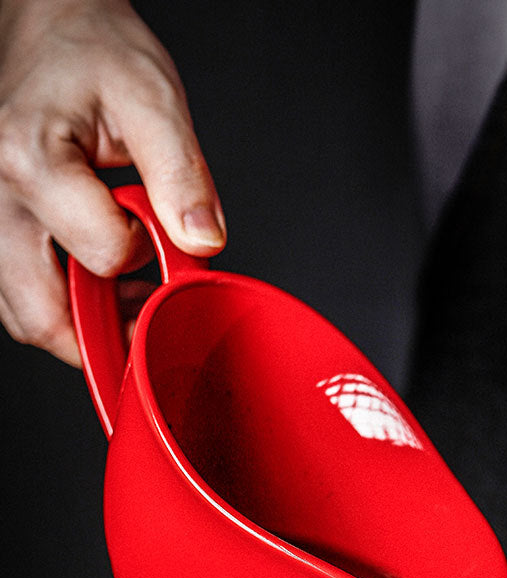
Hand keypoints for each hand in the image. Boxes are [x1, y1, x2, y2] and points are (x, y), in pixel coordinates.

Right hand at [0, 0, 224, 363]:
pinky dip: (60, 308)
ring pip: (22, 315)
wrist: (52, 27)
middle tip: (147, 314)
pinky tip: (97, 285)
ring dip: (79, 327)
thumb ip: (182, 175)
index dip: (147, 252)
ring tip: (124, 298)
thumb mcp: (153, 99)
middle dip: (104, 331)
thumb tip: (202, 242)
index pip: (102, 254)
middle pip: (41, 314)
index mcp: (31, 158)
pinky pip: (15, 296)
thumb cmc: (96, 54)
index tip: (161, 227)